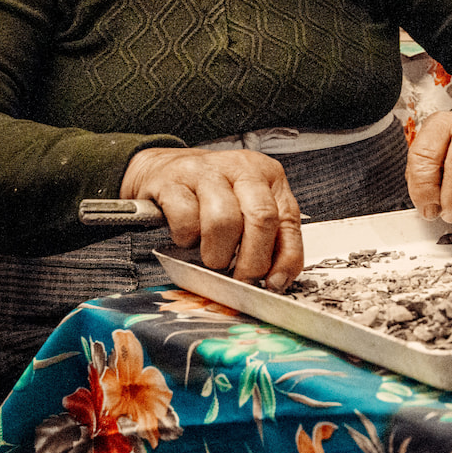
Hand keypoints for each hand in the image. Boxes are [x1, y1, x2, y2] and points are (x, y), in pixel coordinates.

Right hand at [121, 148, 302, 290]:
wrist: (162, 168)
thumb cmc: (210, 195)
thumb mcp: (247, 209)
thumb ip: (266, 239)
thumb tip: (275, 280)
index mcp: (268, 176)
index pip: (288, 220)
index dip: (285, 259)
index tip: (274, 284)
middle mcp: (242, 169)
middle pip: (261, 218)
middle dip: (252, 261)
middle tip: (240, 281)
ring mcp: (206, 171)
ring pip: (223, 221)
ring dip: (217, 253)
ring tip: (212, 256)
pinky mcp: (173, 180)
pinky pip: (186, 220)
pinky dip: (186, 238)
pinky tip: (188, 235)